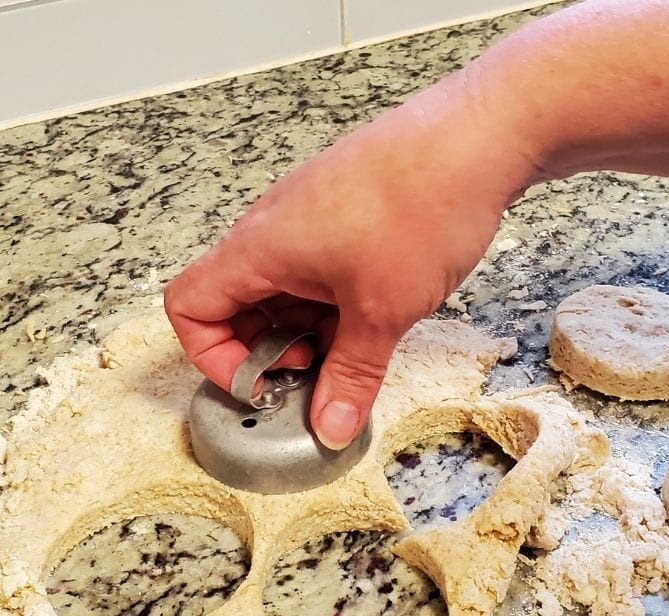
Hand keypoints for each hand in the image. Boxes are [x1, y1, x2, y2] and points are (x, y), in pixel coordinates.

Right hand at [164, 69, 533, 449]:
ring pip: (283, 288)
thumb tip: (330, 425)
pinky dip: (333, 303)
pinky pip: (317, 268)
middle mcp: (273, 228)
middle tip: (313, 376)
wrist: (479, 136)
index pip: (189, 306)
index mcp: (259, 248)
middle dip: (267, 350)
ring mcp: (309, 217)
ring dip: (306, 329)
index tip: (259, 384)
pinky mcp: (344, 212)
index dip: (211, 357)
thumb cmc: (419, 206)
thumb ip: (350, 376)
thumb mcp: (381, 312)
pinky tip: (376, 317)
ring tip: (354, 350)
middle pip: (235, 301)